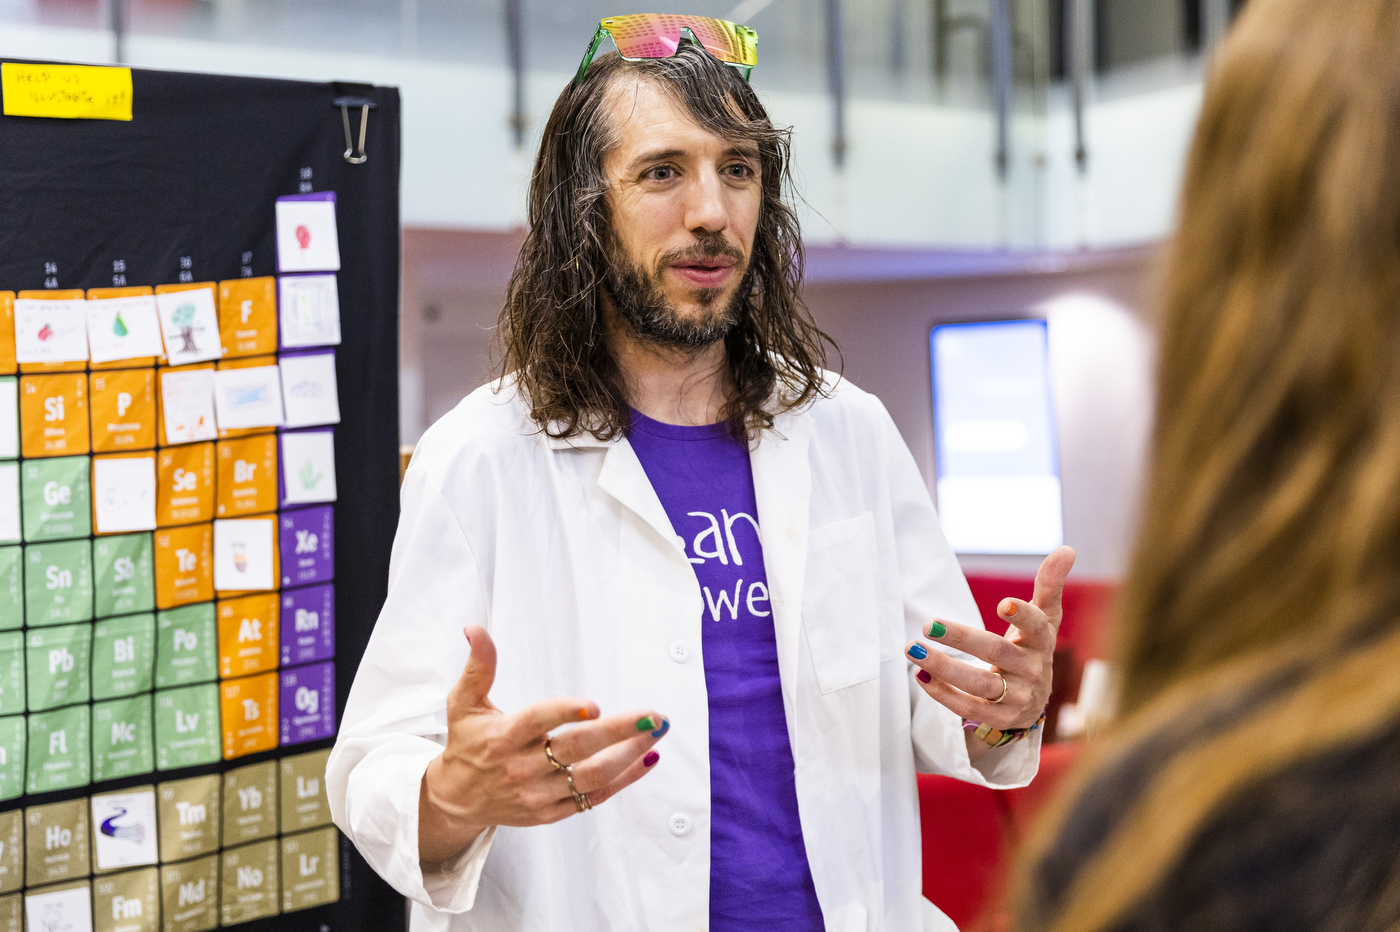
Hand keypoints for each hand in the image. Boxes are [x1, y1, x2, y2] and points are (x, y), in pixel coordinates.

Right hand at [418, 625, 669, 862]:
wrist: (457, 799)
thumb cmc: (467, 744)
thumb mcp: (464, 703)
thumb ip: (478, 667)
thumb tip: (475, 629)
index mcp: (504, 736)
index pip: (538, 722)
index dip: (566, 712)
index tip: (595, 705)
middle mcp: (522, 767)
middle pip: (577, 749)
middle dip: (619, 732)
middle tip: (653, 716)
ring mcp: (539, 793)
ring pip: (592, 776)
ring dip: (630, 754)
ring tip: (655, 732)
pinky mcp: (551, 812)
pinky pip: (595, 797)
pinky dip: (625, 779)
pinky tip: (647, 759)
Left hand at [905, 546, 1075, 731]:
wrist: (1033, 700)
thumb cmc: (1033, 647)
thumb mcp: (1044, 618)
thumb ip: (1049, 584)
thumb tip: (1067, 549)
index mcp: (1042, 641)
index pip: (1036, 626)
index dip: (1022, 616)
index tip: (1004, 603)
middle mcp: (1032, 670)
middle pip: (996, 653)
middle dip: (961, 638)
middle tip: (927, 623)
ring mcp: (1015, 697)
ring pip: (978, 683)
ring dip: (943, 666)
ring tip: (912, 648)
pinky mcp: (998, 718)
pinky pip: (967, 708)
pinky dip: (942, 693)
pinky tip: (920, 675)